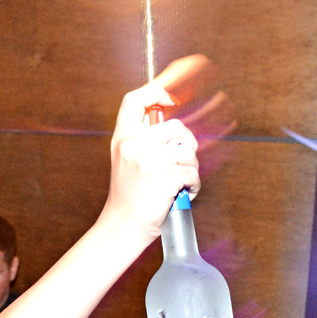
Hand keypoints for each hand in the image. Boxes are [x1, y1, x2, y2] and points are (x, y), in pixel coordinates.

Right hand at [102, 75, 199, 244]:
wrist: (123, 226)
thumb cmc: (129, 198)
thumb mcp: (126, 162)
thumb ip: (143, 141)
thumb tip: (175, 129)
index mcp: (123, 139)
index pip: (135, 101)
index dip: (156, 90)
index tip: (172, 96)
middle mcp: (134, 145)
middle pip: (175, 126)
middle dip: (187, 144)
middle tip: (183, 162)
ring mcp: (149, 160)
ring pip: (188, 151)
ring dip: (191, 168)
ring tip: (181, 183)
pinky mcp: (165, 177)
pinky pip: (192, 173)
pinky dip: (193, 186)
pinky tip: (182, 194)